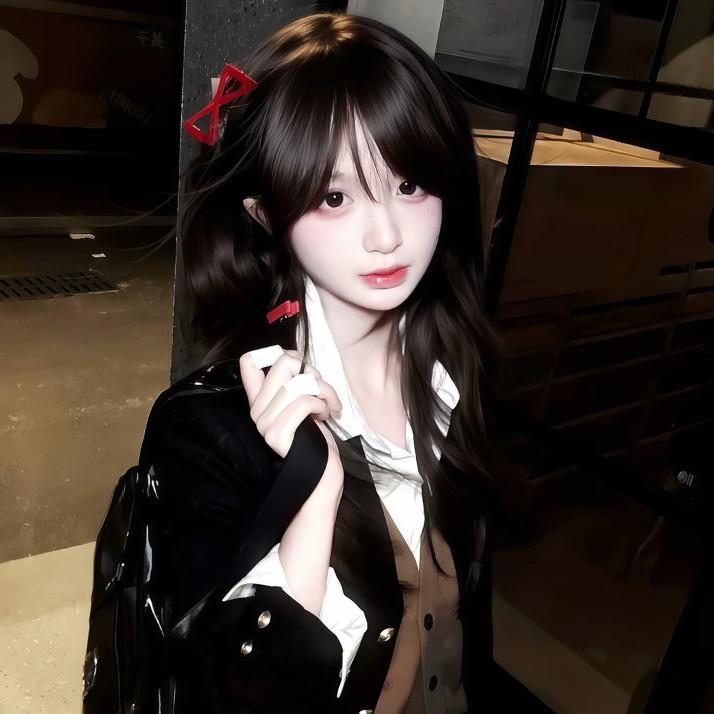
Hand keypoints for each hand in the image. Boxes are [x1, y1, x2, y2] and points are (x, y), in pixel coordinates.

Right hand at [239, 346, 343, 493]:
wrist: (322, 478)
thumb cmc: (318, 441)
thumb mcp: (307, 406)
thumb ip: (296, 383)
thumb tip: (289, 354)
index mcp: (262, 402)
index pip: (249, 363)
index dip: (275, 352)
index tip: (296, 366)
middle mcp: (258, 412)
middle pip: (285, 362)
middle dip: (313, 371)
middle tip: (322, 391)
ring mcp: (265, 424)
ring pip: (299, 383)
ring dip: (324, 391)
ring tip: (327, 407)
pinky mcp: (276, 435)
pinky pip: (304, 402)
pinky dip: (322, 404)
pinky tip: (325, 416)